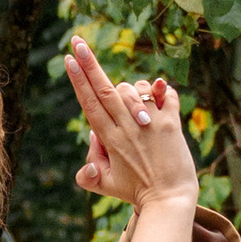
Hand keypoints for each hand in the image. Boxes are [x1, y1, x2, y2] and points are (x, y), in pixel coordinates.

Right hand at [65, 37, 198, 217]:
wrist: (169, 201)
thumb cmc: (136, 192)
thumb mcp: (104, 184)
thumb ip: (88, 168)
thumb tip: (91, 140)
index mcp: (110, 139)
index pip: (89, 103)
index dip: (78, 79)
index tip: (69, 58)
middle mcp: (128, 127)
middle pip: (105, 89)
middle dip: (89, 63)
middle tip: (77, 41)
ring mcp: (150, 124)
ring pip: (134, 90)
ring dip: (133, 89)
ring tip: (137, 108)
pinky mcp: (171, 124)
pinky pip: (166, 96)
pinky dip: (163, 90)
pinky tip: (161, 91)